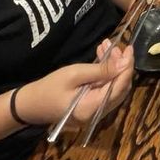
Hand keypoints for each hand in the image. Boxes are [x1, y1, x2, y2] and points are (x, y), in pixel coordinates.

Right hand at [15, 40, 133, 125]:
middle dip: (121, 66)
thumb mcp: (73, 74)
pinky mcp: (91, 107)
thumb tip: (123, 65)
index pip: (120, 87)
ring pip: (113, 88)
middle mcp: (98, 113)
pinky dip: (106, 74)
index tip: (129, 49)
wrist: (30, 105)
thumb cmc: (49, 88)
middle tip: (118, 47)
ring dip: (114, 68)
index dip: (127, 68)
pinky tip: (101, 58)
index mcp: (93, 107)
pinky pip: (105, 90)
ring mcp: (95, 112)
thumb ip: (100, 71)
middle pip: (120, 88)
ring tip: (107, 48)